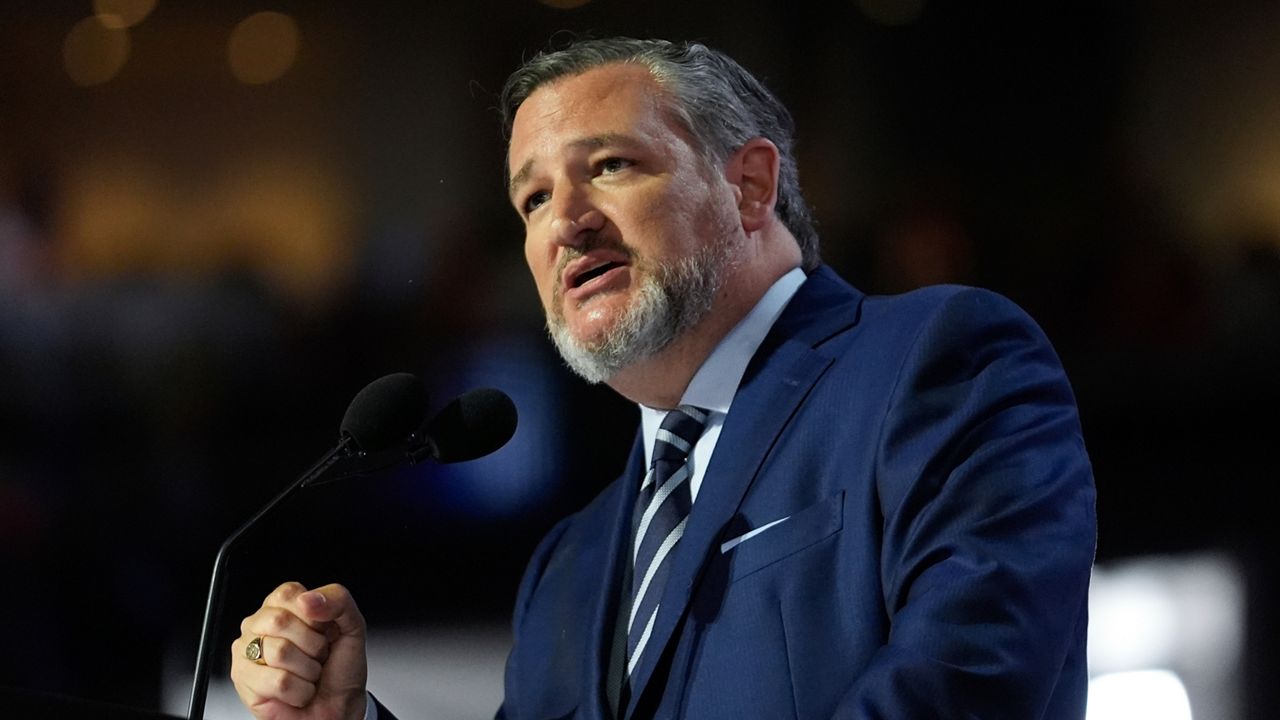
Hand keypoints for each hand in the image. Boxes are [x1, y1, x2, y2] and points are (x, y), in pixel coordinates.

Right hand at [230, 582, 368, 719]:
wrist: (339, 706)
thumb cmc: (340, 668)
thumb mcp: (352, 625)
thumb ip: (339, 600)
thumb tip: (307, 599)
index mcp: (283, 606)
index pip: (289, 594)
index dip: (315, 617)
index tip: (324, 631)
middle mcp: (260, 625)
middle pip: (280, 621)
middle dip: (312, 645)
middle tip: (317, 656)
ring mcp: (247, 652)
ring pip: (279, 652)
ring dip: (308, 670)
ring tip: (307, 674)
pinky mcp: (243, 680)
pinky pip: (278, 681)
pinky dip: (300, 691)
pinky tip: (298, 691)